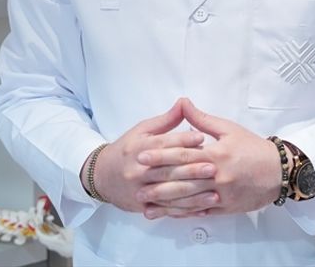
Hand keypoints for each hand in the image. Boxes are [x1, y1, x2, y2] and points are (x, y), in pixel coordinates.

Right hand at [85, 98, 214, 214]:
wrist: (101, 176)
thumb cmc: (126, 149)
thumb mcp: (141, 130)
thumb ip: (165, 120)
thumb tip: (183, 103)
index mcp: (139, 148)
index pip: (163, 144)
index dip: (183, 141)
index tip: (202, 139)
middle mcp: (138, 170)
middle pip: (167, 170)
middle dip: (191, 170)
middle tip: (213, 168)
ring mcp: (140, 190)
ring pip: (169, 193)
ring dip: (193, 195)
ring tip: (213, 193)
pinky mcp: (143, 205)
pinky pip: (166, 210)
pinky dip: (184, 211)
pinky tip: (201, 210)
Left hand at [143, 98, 281, 216]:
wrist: (280, 171)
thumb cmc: (253, 148)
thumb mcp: (229, 129)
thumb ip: (202, 119)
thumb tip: (183, 103)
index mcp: (216, 154)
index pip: (183, 154)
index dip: (160, 155)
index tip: (142, 156)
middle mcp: (217, 176)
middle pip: (182, 180)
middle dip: (157, 182)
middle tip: (136, 185)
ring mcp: (222, 194)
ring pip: (189, 200)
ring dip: (166, 203)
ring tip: (147, 205)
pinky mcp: (226, 207)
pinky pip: (201, 211)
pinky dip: (184, 213)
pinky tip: (169, 214)